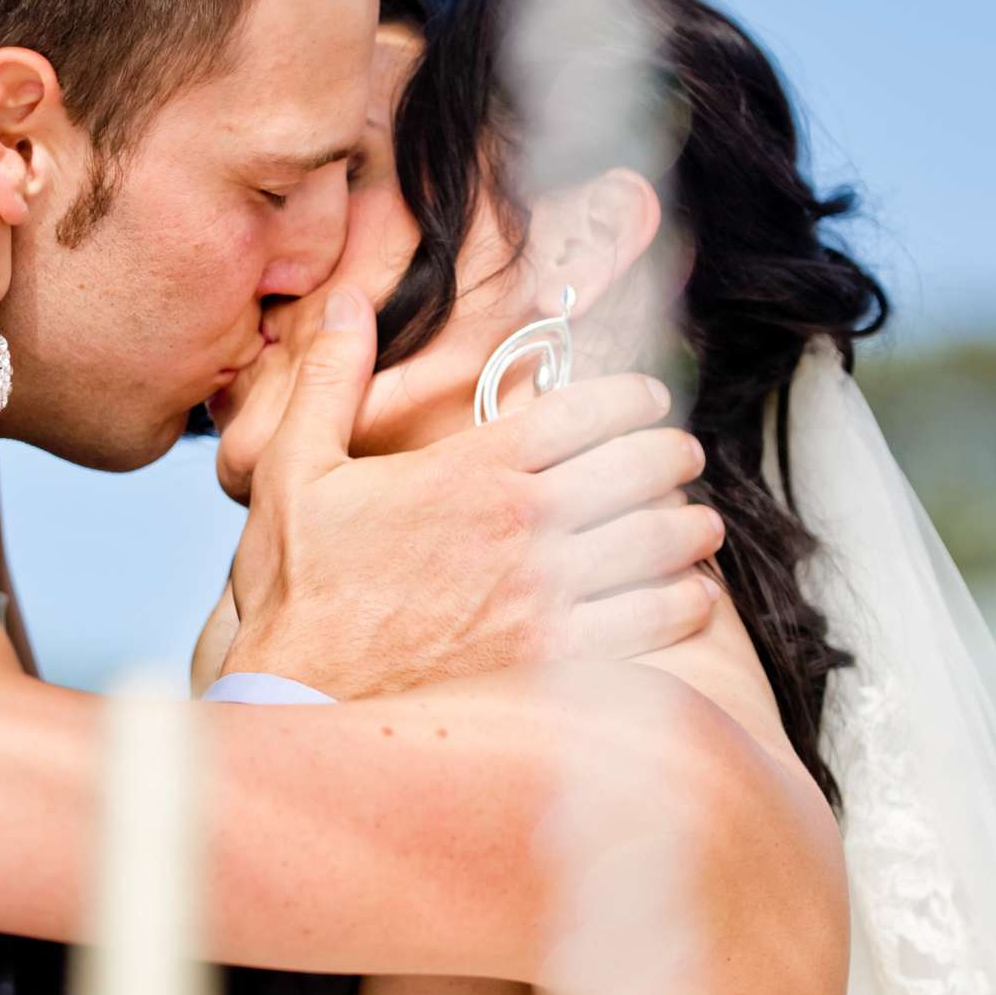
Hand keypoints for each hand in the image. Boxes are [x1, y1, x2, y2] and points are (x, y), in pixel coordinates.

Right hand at [225, 289, 723, 699]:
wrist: (295, 696)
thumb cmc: (297, 587)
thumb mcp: (295, 467)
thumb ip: (329, 376)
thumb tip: (347, 298)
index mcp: (471, 471)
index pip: (584, 411)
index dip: (632, 398)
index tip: (649, 400)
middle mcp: (520, 528)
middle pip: (638, 470)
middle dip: (673, 455)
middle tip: (684, 456)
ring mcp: (545, 598)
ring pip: (657, 545)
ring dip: (691, 528)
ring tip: (700, 524)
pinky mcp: (556, 665)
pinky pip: (650, 623)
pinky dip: (683, 602)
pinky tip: (689, 595)